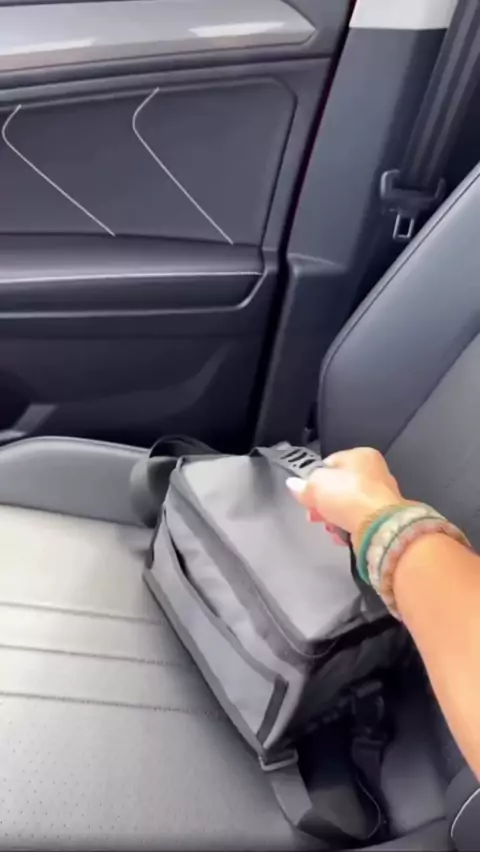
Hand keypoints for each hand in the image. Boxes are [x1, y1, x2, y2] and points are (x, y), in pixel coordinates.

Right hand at [287, 447, 404, 547]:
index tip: (306, 493)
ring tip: (327, 526)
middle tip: (312, 514)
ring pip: (348, 505)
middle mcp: (375, 472)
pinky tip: (339, 535)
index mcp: (361, 455)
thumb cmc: (348, 496)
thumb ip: (303, 485)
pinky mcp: (383, 518)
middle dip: (322, 502)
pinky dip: (347, 527)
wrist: (378, 526)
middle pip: (339, 487)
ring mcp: (381, 496)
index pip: (330, 463)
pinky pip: (358, 520)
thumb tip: (293, 484)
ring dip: (333, 517)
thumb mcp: (316, 485)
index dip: (315, 478)